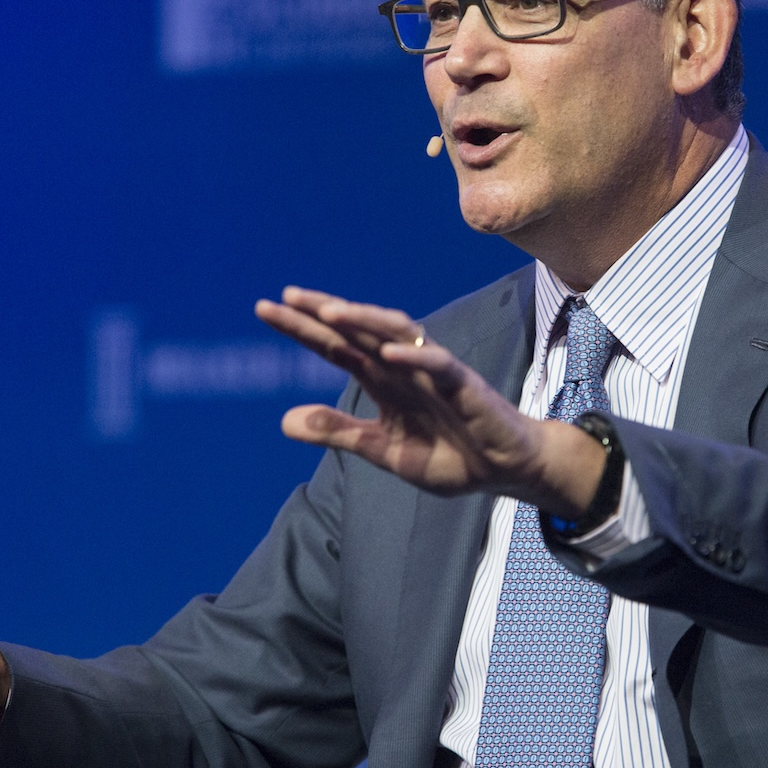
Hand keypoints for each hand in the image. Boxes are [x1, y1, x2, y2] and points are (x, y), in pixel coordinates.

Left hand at [255, 287, 604, 516]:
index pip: (336, 347)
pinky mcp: (463, 384)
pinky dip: (414, 356)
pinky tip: (386, 353)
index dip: (302, 328)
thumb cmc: (449, 454)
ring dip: (364, 321)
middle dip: (323, 313)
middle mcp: (403, 366)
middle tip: (284, 298)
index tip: (264, 309)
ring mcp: (433, 372)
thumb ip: (339, 432)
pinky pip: (438, 364)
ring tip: (329, 313)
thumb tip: (285, 420)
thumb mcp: (383, 450)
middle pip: (358, 330)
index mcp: (382, 380)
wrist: (502, 469)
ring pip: (396, 333)